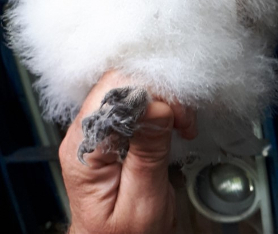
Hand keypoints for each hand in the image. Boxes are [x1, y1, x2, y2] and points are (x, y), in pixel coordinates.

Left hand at [59, 71, 196, 233]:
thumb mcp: (142, 201)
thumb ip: (147, 154)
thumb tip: (158, 107)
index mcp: (85, 150)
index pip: (113, 93)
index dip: (152, 95)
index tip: (179, 117)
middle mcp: (86, 134)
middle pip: (122, 83)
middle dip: (162, 94)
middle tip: (185, 122)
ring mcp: (99, 130)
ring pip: (132, 87)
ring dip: (166, 99)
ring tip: (183, 126)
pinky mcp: (115, 130)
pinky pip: (138, 102)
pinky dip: (164, 107)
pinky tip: (175, 124)